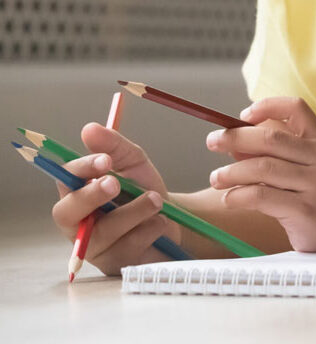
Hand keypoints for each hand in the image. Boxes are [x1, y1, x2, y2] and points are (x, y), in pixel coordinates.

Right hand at [50, 124, 175, 275]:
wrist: (173, 219)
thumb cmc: (142, 190)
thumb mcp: (133, 163)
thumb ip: (114, 147)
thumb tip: (89, 128)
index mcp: (78, 192)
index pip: (65, 179)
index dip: (81, 169)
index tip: (104, 160)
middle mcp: (77, 221)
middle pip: (65, 213)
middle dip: (91, 196)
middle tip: (115, 183)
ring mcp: (93, 246)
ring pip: (102, 232)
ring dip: (133, 211)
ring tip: (156, 200)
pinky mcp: (114, 264)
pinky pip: (127, 248)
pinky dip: (148, 230)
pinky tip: (160, 223)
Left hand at [205, 96, 315, 252]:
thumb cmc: (312, 192)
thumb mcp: (299, 165)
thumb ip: (269, 152)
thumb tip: (231, 142)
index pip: (297, 108)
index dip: (268, 106)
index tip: (243, 115)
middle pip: (271, 138)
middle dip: (235, 137)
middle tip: (212, 141)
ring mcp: (315, 184)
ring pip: (262, 168)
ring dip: (231, 172)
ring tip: (216, 178)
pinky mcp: (304, 211)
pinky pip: (261, 197)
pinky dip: (238, 195)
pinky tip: (229, 198)